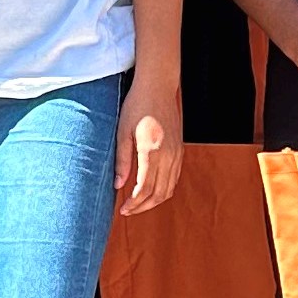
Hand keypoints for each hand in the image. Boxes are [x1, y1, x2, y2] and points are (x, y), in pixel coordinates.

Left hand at [117, 73, 181, 215]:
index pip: (144, 189)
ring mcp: (177, 154)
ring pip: (169, 189)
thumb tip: (118, 186)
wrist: (158, 87)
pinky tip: (151, 191)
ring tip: (138, 205)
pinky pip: (174, 178)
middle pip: (158, 193)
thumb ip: (122, 160)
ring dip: (154, 201)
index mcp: (151, 151)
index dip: (133, 203)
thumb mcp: (122, 132)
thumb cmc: (137, 106)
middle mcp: (168, 156)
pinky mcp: (180, 150)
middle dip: (143, 207)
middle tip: (128, 211)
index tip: (123, 209)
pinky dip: (164, 190)